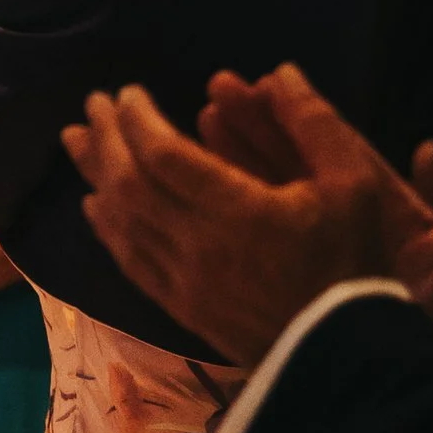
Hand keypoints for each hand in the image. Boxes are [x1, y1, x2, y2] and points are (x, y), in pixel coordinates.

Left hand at [62, 70, 432, 367]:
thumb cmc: (356, 263)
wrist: (350, 358)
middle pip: (131, 185)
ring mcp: (184, 283)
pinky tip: (94, 207)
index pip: (164, 156)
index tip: (126, 92)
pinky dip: (107, 228)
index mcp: (238, 211)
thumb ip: (315, 124)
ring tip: (75, 141)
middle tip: (90, 105)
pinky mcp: (182, 309)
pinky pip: (131, 263)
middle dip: (106, 140)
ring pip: (122, 223)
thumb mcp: (357, 184)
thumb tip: (279, 73)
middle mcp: (198, 246)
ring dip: (95, 177)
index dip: (137, 120)